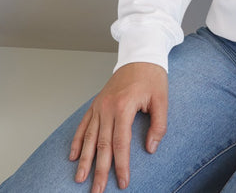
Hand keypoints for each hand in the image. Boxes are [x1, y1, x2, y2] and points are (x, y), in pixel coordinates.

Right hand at [70, 62, 167, 192]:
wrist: (140, 55)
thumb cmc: (152, 76)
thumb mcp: (162, 99)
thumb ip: (158, 125)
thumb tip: (150, 148)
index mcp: (124, 107)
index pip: (121, 143)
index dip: (121, 165)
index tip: (122, 182)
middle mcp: (108, 107)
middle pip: (101, 145)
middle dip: (99, 170)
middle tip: (97, 191)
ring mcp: (99, 105)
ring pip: (89, 137)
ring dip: (84, 160)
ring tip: (80, 179)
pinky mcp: (96, 103)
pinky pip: (83, 124)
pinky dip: (77, 141)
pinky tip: (73, 156)